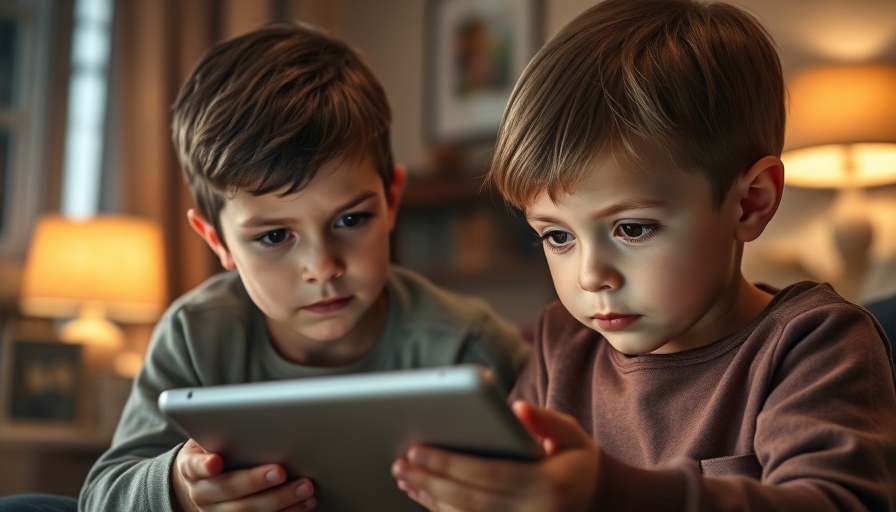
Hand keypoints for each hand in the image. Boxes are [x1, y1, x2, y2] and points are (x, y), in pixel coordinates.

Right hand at [171, 438, 316, 510]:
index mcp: (192, 468)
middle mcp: (202, 494)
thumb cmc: (212, 453)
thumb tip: (251, 421)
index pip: (195, 467)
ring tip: (304, 488)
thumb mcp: (207, 441)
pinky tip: (304, 503)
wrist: (199, 485)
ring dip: (280, 500)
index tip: (215, 461)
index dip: (205, 466)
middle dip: (257, 481)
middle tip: (281, 471)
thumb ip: (222, 434)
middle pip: (229, 490)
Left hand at [391, 401, 599, 511]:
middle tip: (401, 462)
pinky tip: (422, 493)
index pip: (489, 474)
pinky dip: (442, 510)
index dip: (451, 463)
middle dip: (431, 480)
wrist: (596, 499)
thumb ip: (545, 420)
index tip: (419, 449)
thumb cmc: (577, 459)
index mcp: (548, 484)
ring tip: (404, 476)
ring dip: (430, 497)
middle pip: (471, 499)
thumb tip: (516, 408)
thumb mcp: (571, 433)